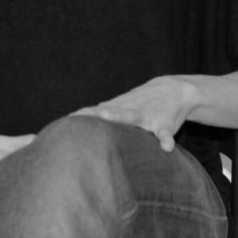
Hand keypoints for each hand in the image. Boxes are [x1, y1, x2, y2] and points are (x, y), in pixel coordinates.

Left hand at [73, 76, 191, 151]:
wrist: (172, 89)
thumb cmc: (139, 103)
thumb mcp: (120, 107)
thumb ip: (100, 115)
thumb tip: (75, 122)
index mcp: (117, 109)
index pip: (94, 112)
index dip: (81, 116)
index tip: (65, 121)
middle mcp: (129, 111)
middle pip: (109, 112)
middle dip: (94, 115)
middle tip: (79, 117)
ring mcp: (146, 115)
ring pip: (133, 116)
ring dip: (122, 117)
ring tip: (108, 117)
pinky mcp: (164, 123)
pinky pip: (164, 133)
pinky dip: (165, 139)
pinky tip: (167, 148)